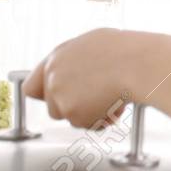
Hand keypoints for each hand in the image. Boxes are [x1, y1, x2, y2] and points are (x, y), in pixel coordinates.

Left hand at [23, 28, 170, 128]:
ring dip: (90, 115)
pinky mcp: (72, 112)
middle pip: (53, 108)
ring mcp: (60, 95)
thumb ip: (75, 62)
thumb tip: (75, 73)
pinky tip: (116, 105)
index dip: (47, 96)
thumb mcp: (94, 46)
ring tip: (112, 100)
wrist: (138, 63)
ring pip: (71, 119)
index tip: (63, 100)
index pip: (32, 87)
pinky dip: (102, 120)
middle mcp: (53, 76)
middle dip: (75, 109)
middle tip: (98, 102)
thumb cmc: (126, 51)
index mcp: (56, 57)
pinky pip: (87, 125)